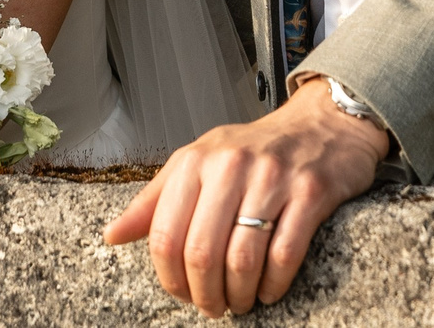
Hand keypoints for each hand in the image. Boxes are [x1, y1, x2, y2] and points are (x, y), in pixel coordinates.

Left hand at [102, 78, 390, 315]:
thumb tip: (111, 236)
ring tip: (239, 302)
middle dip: (205, 294)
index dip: (170, 277)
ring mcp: (273, 178)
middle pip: (202, 252)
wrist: (322, 125)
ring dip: (239, 295)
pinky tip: (268, 290)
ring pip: (242, 259)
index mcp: (195, 160)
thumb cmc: (254, 151)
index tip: (181, 293)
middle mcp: (231, 165)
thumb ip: (154, 201)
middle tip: (212, 307)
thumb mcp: (198, 163)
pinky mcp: (310, 193)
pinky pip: (284, 255)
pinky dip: (273, 285)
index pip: (166, 234)